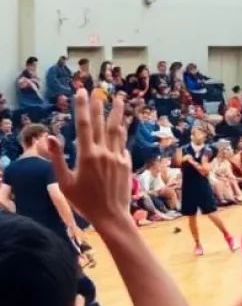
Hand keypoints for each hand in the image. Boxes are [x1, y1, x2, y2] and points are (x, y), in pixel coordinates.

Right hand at [47, 90, 130, 224]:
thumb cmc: (84, 201)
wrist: (111, 215)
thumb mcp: (64, 182)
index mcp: (87, 155)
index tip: (81, 92)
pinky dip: (121, 131)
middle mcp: (104, 152)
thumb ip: (57, 158)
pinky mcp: (126, 162)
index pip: (83, 125)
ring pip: (117, 130)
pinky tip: (121, 124)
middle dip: (98, 106)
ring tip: (118, 99)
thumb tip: (51, 137)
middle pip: (101, 123)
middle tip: (98, 90)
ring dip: (117, 113)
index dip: (82, 107)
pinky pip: (123, 143)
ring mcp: (117, 157)